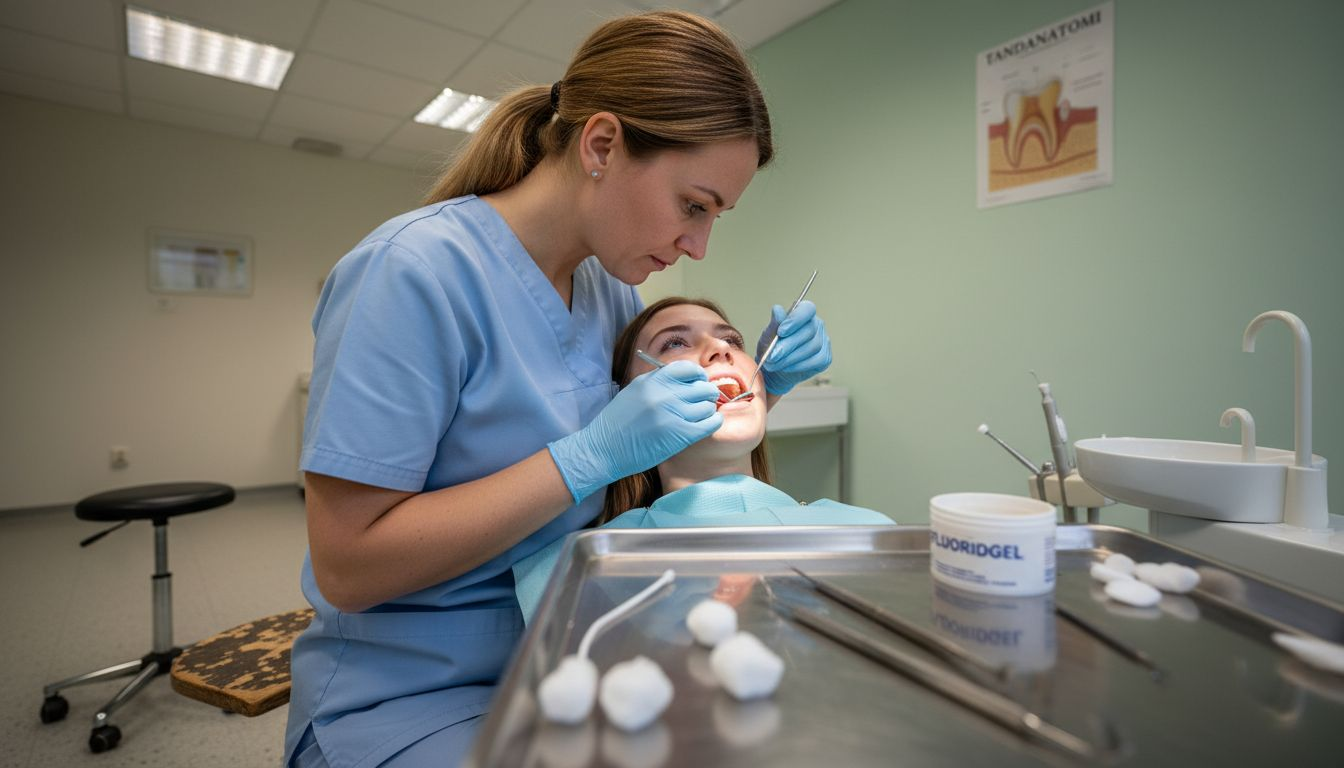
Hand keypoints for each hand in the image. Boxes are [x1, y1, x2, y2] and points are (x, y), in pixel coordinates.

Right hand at [548, 361, 722, 502]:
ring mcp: (672, 414)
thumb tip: (686, 379)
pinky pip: (710, 424)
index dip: (698, 375)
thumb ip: (657, 382)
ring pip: (707, 406)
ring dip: (708, 410)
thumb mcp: (634, 391)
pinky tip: (707, 425)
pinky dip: (712, 423)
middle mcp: (664, 394)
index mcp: (652, 380)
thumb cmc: (617, 423)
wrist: (602, 450)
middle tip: (703, 402)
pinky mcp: (679, 435)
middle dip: (706, 394)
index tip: (699, 382)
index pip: (687, 368)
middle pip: (702, 387)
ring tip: (700, 417)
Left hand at [756, 300, 830, 395]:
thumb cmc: (772, 348)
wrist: (775, 368)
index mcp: (803, 313)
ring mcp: (823, 341)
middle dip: (789, 345)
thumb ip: (774, 324)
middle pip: (809, 331)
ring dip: (790, 358)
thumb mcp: (768, 336)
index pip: (807, 309)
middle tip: (772, 355)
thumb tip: (777, 309)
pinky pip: (816, 361)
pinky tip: (786, 367)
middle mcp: (817, 325)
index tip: (781, 332)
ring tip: (774, 363)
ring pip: (812, 347)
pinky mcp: (825, 358)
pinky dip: (798, 365)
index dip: (795, 319)